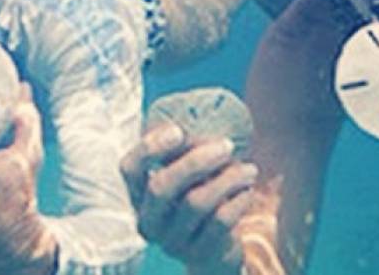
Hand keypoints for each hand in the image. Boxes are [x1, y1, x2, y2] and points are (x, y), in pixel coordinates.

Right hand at [120, 122, 257, 274]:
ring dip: (228, 179)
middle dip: (196, 161)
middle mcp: (148, 220)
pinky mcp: (198, 253)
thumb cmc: (197, 200)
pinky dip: (238, 200)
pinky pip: (220, 221)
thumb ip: (186, 155)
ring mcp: (171, 241)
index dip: (150, 148)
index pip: (130, 168)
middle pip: (161, 186)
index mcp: (139, 195)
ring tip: (249, 169)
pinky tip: (247, 190)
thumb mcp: (187, 179)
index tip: (178, 130)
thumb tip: (202, 125)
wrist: (213, 252)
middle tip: (227, 145)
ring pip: (196, 203)